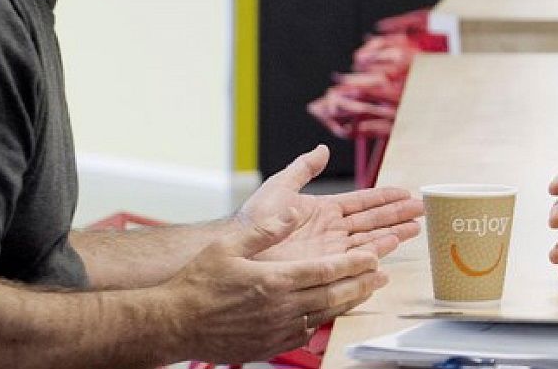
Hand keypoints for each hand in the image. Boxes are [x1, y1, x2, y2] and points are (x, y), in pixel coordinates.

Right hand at [161, 208, 389, 362]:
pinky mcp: (270, 345)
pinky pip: (306, 333)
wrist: (174, 324)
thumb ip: (266, 229)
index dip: (356, 264)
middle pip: (335, 295)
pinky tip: (329, 312)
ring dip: (349, 302)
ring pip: (324, 315)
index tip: (375, 257)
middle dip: (363, 283)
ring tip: (366, 291)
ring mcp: (277, 329)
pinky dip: (323, 320)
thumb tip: (293, 211)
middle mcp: (281, 308)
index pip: (327, 271)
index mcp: (275, 282)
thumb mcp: (229, 246)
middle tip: (382, 274)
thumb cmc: (197, 284)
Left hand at [238, 145, 423, 261]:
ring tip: (416, 228)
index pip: (362, 202)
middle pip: (373, 221)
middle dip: (398, 215)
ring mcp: (331, 252)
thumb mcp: (279, 188)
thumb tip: (322, 150)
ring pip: (370, 240)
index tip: (406, 192)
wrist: (238, 252)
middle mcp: (332, 232)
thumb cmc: (252, 222)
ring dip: (393, 234)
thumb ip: (303, 169)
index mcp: (324, 211)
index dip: (385, 197)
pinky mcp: (327, 269)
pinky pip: (355, 261)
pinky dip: (375, 255)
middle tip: (422, 210)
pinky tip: (391, 250)